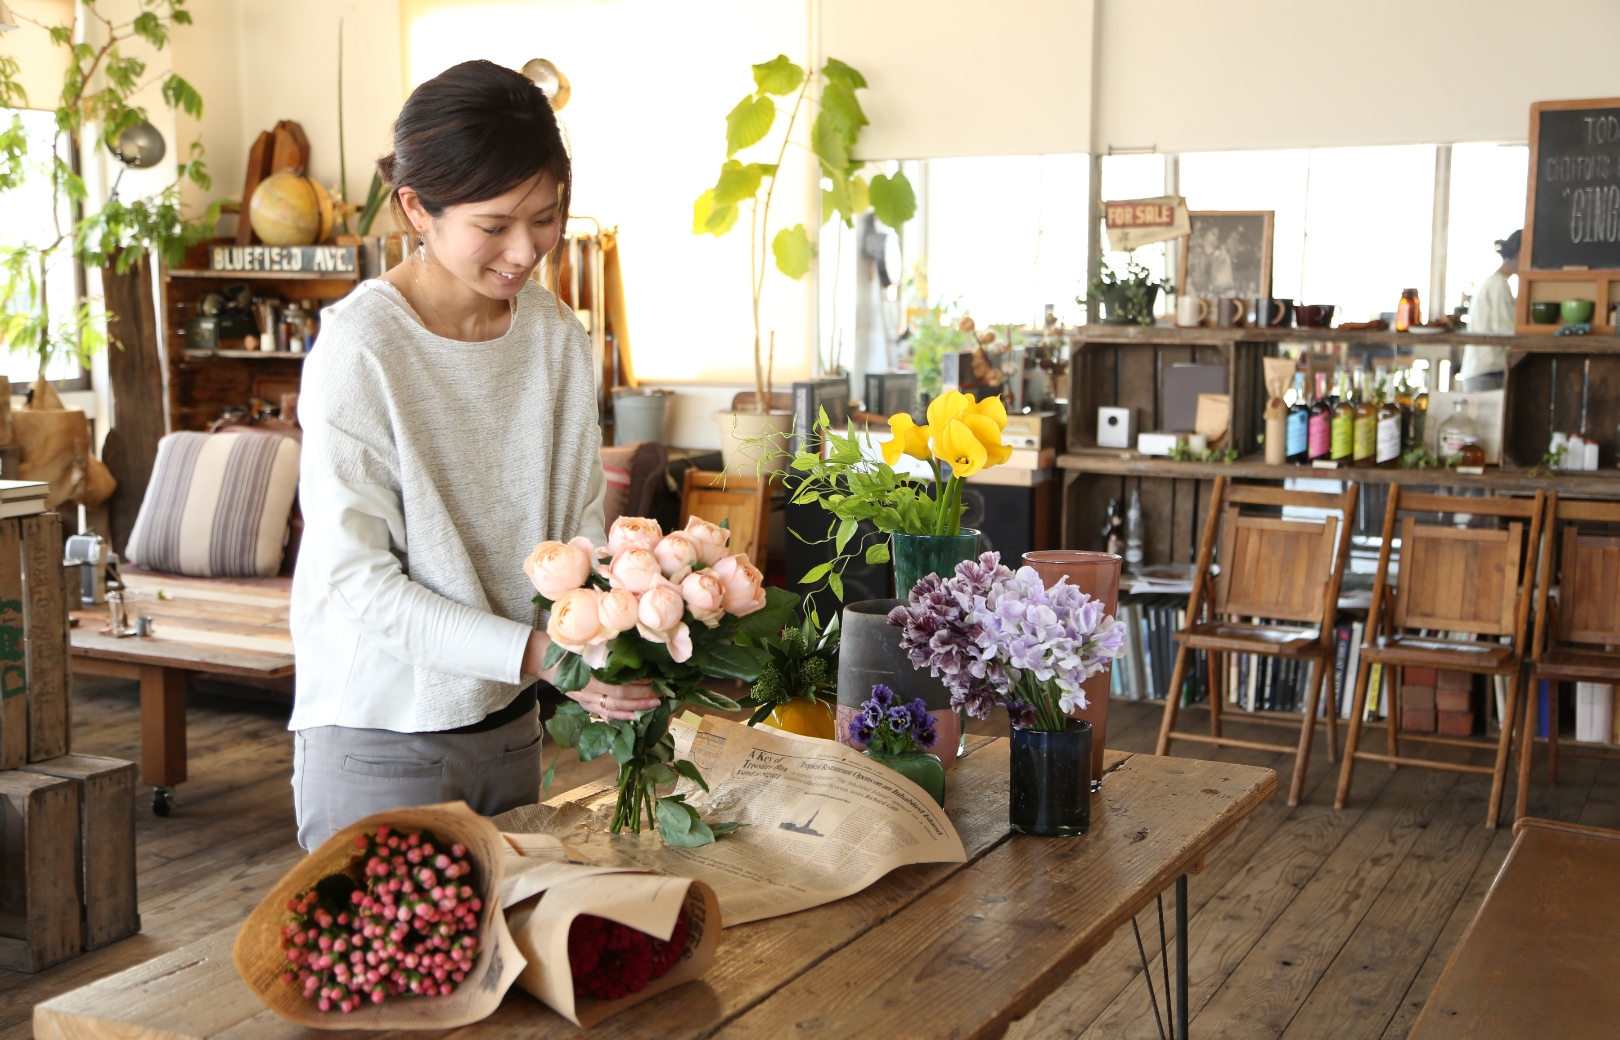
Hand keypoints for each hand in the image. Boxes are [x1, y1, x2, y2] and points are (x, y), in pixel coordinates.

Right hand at [522, 631, 659, 719]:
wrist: (540, 657)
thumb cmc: (564, 647)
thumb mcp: (583, 646)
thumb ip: (603, 652)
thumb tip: (629, 650)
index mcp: (588, 678)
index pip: (619, 688)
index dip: (638, 688)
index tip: (654, 682)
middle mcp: (587, 693)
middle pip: (619, 701)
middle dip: (641, 701)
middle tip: (660, 697)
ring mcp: (584, 700)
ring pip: (612, 710)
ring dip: (634, 711)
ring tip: (651, 707)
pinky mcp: (583, 703)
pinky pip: (603, 714)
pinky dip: (618, 717)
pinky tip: (632, 718)